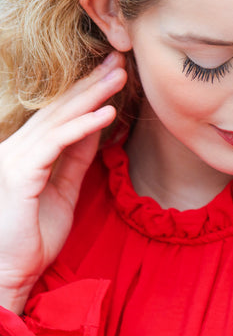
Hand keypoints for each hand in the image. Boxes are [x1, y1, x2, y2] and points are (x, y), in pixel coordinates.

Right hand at [0, 52, 126, 313]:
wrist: (8, 277)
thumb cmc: (33, 238)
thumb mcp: (64, 189)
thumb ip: (77, 157)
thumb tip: (97, 125)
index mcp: (24, 151)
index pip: (58, 113)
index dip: (86, 91)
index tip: (112, 71)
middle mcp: (15, 147)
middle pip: (59, 108)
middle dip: (92, 83)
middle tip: (119, 59)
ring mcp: (13, 158)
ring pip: (59, 118)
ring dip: (93, 96)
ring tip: (119, 76)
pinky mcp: (20, 173)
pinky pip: (57, 143)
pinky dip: (83, 126)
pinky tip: (107, 113)